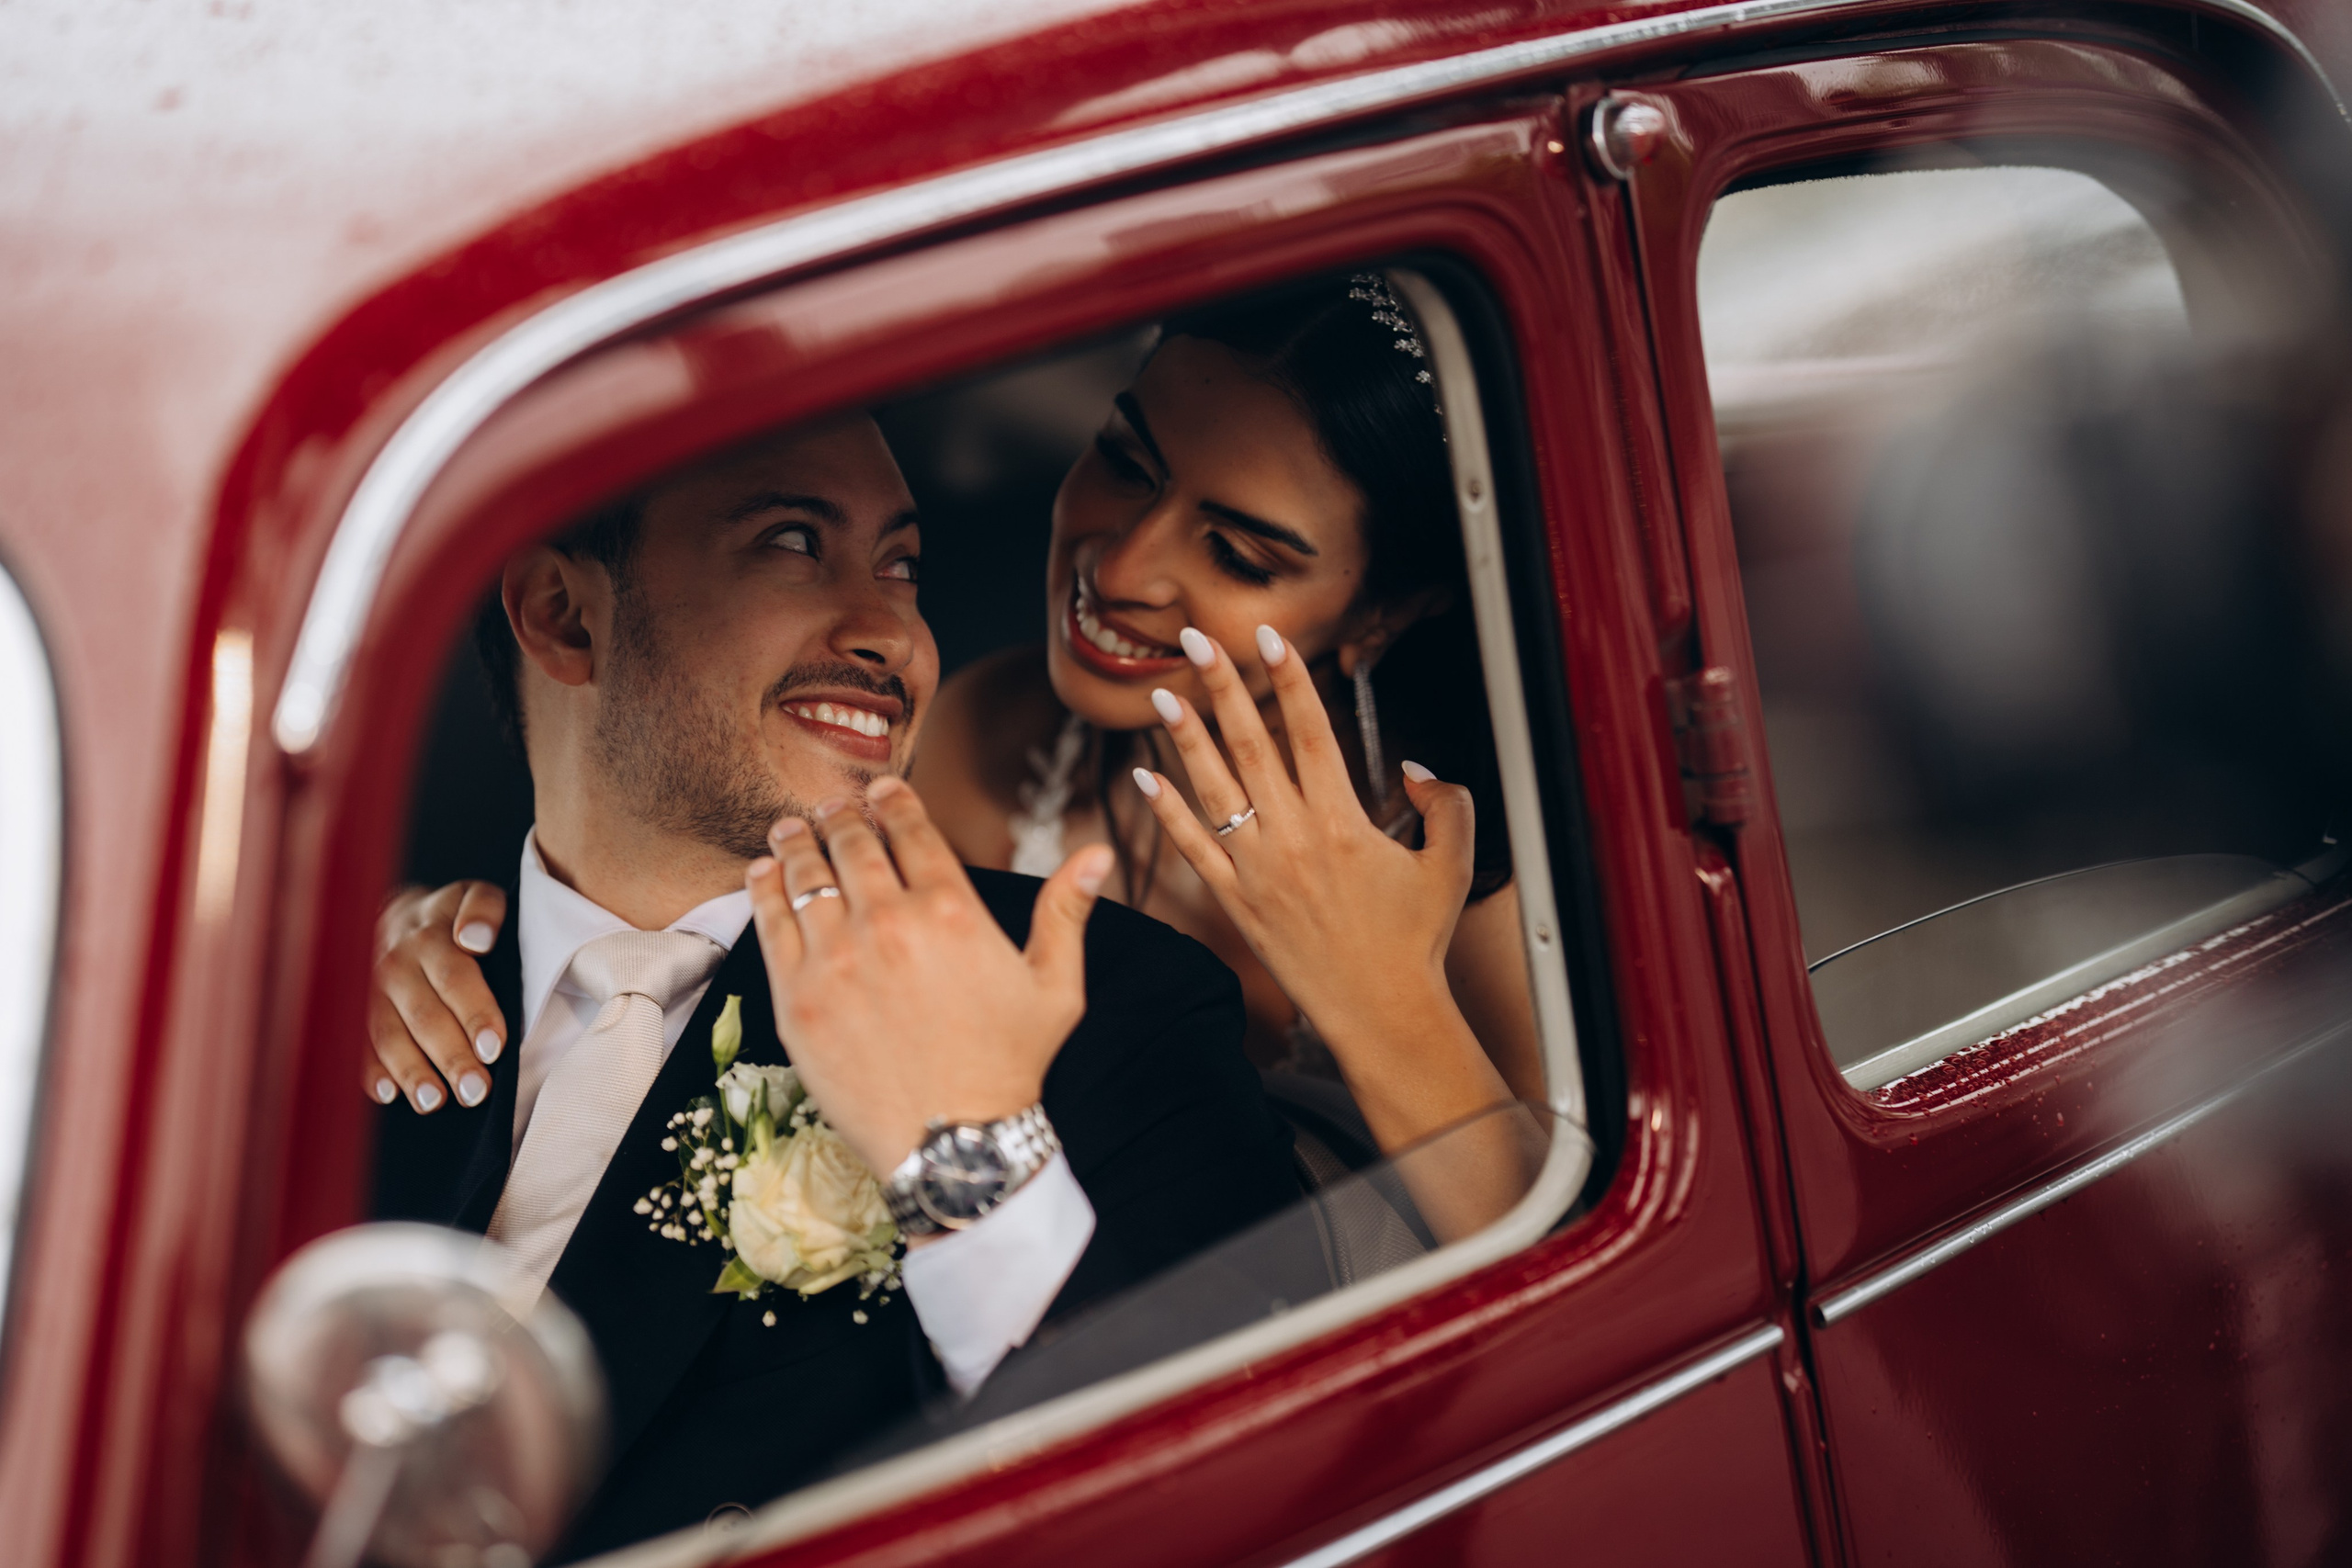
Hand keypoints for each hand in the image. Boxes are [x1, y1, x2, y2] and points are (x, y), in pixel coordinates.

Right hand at [367, 880, 508, 1112]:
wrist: (393, 917)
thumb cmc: (448, 917)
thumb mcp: (472, 896)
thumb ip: (484, 909)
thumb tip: (476, 939)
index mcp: (430, 936)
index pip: (455, 978)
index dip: (475, 1013)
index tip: (493, 1048)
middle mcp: (395, 964)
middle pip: (424, 1015)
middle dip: (451, 1056)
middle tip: (474, 1090)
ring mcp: (368, 990)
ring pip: (388, 1035)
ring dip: (411, 1071)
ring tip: (434, 1101)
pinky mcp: (351, 1012)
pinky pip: (356, 1044)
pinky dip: (369, 1071)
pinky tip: (387, 1095)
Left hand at [743, 774, 1113, 1178]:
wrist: (952, 1145)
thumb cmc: (1009, 1067)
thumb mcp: (1056, 989)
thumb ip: (1067, 913)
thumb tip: (1098, 853)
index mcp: (952, 911)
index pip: (912, 831)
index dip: (893, 801)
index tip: (881, 789)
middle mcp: (890, 923)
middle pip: (852, 844)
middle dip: (840, 816)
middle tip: (831, 806)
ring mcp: (837, 959)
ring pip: (805, 875)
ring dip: (796, 841)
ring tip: (789, 829)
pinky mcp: (796, 997)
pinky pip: (769, 923)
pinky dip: (763, 888)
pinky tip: (763, 873)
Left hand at [1135, 625, 1511, 1149]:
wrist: (1379, 1012)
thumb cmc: (1415, 941)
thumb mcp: (1451, 866)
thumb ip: (1447, 806)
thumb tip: (1417, 769)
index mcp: (1344, 821)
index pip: (1310, 731)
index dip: (1288, 678)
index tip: (1268, 637)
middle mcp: (1293, 838)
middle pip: (1250, 744)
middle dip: (1221, 686)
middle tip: (1195, 639)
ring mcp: (1258, 870)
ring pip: (1213, 788)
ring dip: (1184, 737)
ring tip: (1163, 693)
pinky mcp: (1235, 902)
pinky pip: (1193, 848)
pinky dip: (1167, 813)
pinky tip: (1145, 779)